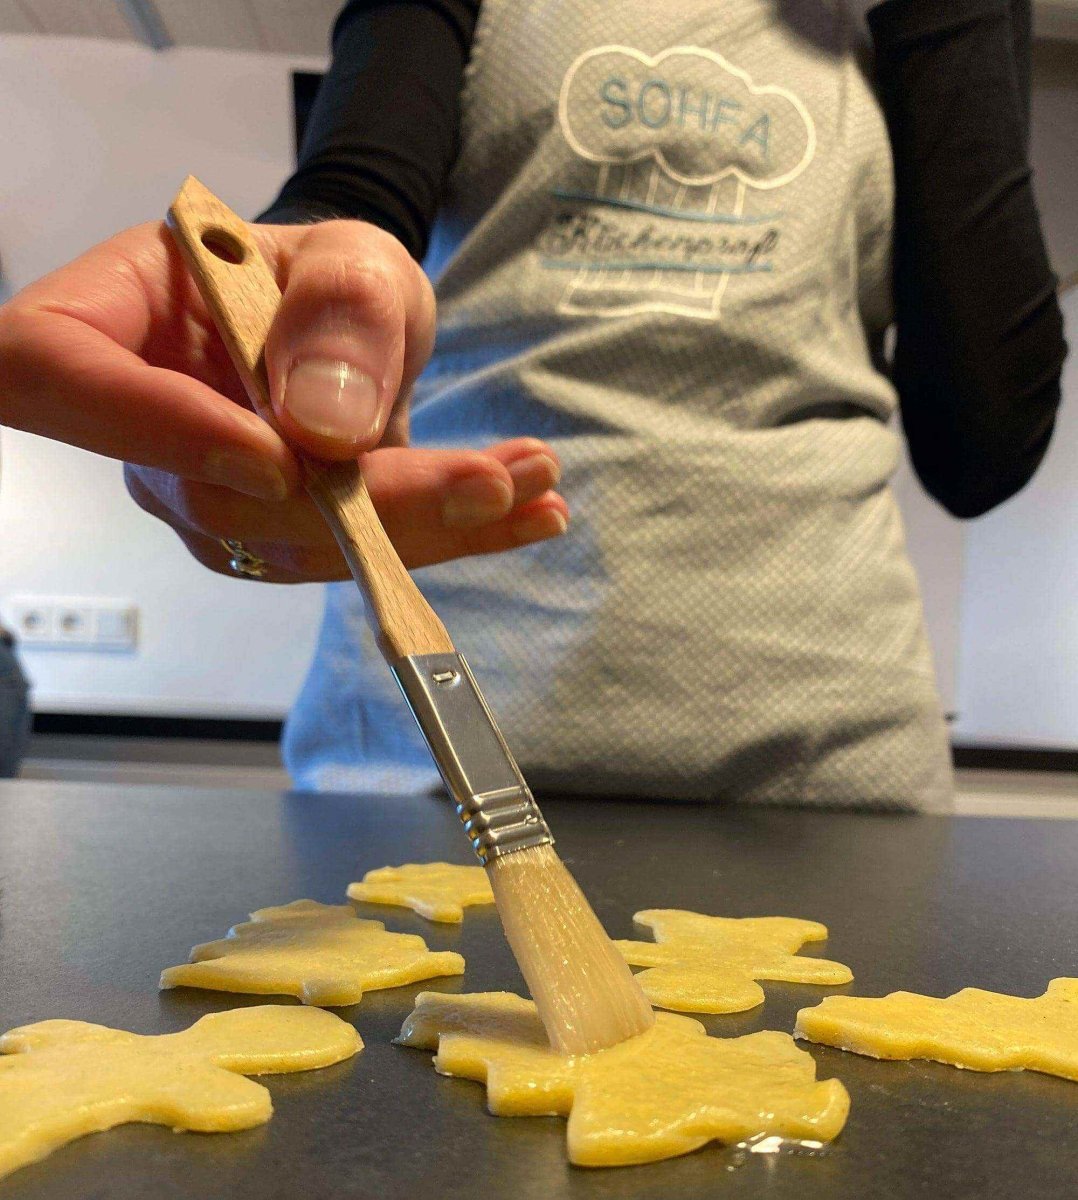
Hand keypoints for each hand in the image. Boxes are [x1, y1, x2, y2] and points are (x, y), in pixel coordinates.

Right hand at [0, 219, 566, 581]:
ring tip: (534, 490)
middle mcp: (146, 429)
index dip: (164, 433)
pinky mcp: (270, 537)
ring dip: (430, 531)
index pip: (68, 379)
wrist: (355, 327)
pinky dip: (443, 540)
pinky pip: (344, 556)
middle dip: (373, 504)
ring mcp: (205, 493)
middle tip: (497, 480)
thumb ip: (339, 314)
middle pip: (222, 496)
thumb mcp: (352, 258)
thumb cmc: (330, 276)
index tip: (288, 460)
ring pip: (299, 547)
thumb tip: (322, 427)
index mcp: (119, 318)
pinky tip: (519, 515)